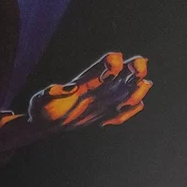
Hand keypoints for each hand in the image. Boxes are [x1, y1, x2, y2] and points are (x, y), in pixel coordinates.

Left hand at [27, 51, 149, 130]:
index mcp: (87, 79)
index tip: (112, 65)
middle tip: (139, 67)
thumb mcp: (42, 100)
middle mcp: (101, 87)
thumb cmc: (43, 108)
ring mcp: (105, 101)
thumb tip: (70, 88)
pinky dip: (131, 110)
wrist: (46, 124)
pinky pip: (125, 111)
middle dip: (135, 68)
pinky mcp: (106, 115)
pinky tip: (134, 106)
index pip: (105, 64)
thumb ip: (52, 93)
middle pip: (124, 73)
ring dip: (137, 88)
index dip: (112, 62)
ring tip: (145, 84)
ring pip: (128, 90)